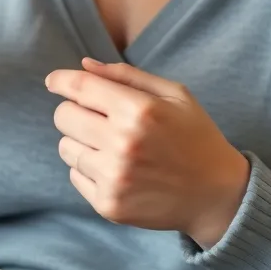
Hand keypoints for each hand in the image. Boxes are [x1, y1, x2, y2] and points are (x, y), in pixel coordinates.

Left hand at [46, 59, 250, 247]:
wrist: (216, 195)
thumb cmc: (194, 137)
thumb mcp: (173, 95)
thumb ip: (126, 75)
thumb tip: (84, 65)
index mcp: (138, 110)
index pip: (79, 87)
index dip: (60, 81)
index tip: (54, 82)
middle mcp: (122, 144)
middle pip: (63, 117)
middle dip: (75, 111)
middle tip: (98, 118)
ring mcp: (113, 178)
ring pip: (65, 147)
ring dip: (82, 142)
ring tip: (112, 146)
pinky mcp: (108, 205)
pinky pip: (74, 175)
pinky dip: (89, 169)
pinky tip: (117, 170)